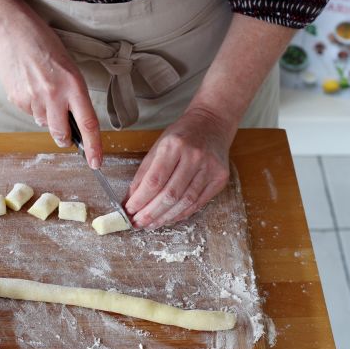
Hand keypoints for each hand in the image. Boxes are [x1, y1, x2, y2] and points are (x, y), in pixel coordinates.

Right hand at [0, 18, 101, 167]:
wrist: (12, 32)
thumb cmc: (45, 46)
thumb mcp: (69, 68)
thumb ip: (74, 95)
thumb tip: (74, 122)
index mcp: (73, 85)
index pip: (88, 124)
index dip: (93, 147)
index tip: (96, 162)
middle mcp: (54, 94)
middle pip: (62, 134)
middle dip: (65, 139)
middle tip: (66, 135)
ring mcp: (33, 98)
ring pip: (44, 124)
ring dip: (47, 116)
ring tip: (42, 91)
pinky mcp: (17, 100)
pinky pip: (30, 114)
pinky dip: (32, 107)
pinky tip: (30, 88)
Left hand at [124, 108, 235, 228]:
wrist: (213, 123)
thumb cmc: (181, 135)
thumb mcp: (157, 147)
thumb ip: (143, 174)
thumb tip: (130, 200)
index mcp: (174, 145)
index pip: (154, 180)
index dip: (140, 200)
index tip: (129, 211)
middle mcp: (194, 156)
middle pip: (170, 194)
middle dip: (151, 213)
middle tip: (138, 223)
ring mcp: (210, 168)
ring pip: (185, 202)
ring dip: (165, 217)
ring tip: (151, 224)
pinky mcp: (220, 179)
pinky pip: (198, 203)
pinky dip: (181, 214)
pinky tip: (168, 218)